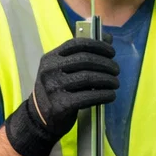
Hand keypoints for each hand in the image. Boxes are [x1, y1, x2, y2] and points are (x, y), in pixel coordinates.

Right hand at [5, 37, 119, 155]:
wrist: (39, 117)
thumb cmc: (57, 89)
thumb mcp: (63, 69)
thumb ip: (82, 54)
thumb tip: (107, 38)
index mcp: (50, 58)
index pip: (77, 44)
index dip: (98, 46)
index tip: (111, 52)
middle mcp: (50, 70)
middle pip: (85, 60)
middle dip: (106, 64)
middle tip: (116, 70)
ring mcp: (54, 88)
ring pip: (89, 78)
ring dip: (108, 80)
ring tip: (115, 83)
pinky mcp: (61, 105)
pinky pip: (89, 97)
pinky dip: (104, 95)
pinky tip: (111, 95)